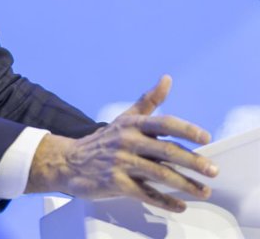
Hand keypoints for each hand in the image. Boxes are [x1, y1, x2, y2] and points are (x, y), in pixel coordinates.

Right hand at [26, 75, 218, 211]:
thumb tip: (168, 79)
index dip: (185, 129)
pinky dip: (165, 201)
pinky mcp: (117, 184)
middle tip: (213, 170)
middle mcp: (128, 141)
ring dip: (184, 184)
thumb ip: (149, 101)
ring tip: (203, 191)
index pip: (163, 123)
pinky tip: (181, 205)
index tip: (205, 137)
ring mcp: (122, 163)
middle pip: (166, 151)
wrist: (71, 161)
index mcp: (132, 124)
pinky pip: (146, 194)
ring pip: (159, 174)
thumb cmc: (105, 139)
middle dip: (192, 161)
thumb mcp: (126, 118)